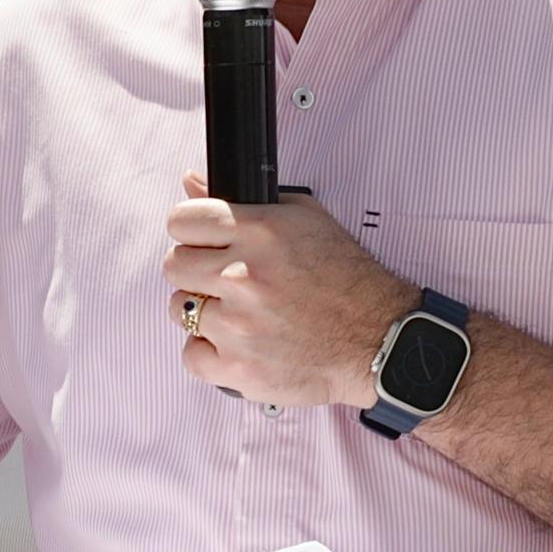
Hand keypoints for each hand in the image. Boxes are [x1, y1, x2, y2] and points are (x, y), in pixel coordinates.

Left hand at [160, 181, 415, 414]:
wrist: (377, 340)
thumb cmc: (347, 281)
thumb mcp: (304, 219)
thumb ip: (243, 202)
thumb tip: (192, 183)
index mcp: (260, 233)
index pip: (182, 220)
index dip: (190, 229)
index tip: (200, 240)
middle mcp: (244, 277)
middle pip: (175, 265)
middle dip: (196, 270)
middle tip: (222, 280)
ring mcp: (238, 326)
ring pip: (180, 309)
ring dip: (205, 311)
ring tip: (240, 314)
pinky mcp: (239, 368)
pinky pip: (192, 354)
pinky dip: (210, 352)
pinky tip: (238, 343)